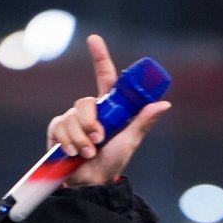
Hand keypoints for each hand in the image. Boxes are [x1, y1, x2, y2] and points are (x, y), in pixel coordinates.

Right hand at [48, 32, 170, 188]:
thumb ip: (143, 121)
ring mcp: (72, 120)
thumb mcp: (130, 141)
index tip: (94, 39)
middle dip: (90, 124)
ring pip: (71, 117)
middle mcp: (90, 111)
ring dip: (80, 139)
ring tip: (87, 153)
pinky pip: (59, 127)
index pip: (104, 75)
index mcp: (108, 107)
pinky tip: (71, 153)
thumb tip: (164, 103)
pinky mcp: (58, 131)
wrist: (91, 183)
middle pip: (84, 102)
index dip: (99, 56)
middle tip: (98, 140)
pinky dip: (67, 142)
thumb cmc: (112, 162)